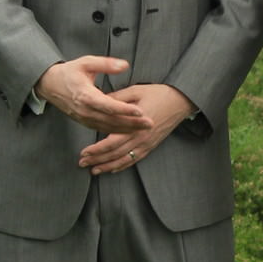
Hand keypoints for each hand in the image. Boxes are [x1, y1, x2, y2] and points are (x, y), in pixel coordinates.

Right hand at [36, 58, 151, 132]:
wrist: (50, 85)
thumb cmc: (69, 72)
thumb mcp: (86, 62)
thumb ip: (106, 64)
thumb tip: (125, 65)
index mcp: (85, 95)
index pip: (108, 105)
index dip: (124, 109)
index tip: (140, 111)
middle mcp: (85, 110)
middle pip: (111, 120)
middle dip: (132, 123)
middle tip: (150, 123)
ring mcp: (84, 118)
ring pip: (108, 127)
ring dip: (127, 129)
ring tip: (145, 128)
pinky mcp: (85, 122)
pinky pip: (103, 129)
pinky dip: (117, 132)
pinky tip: (130, 131)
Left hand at [78, 84, 196, 174]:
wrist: (181, 101)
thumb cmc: (158, 93)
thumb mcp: (136, 91)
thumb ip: (117, 99)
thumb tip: (99, 102)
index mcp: (135, 125)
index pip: (112, 143)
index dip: (96, 150)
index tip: (83, 152)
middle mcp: (140, 138)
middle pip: (115, 154)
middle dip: (97, 160)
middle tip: (82, 163)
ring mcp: (147, 143)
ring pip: (124, 160)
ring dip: (108, 166)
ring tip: (94, 170)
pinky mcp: (151, 145)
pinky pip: (135, 159)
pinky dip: (123, 166)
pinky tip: (113, 169)